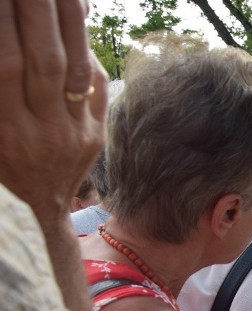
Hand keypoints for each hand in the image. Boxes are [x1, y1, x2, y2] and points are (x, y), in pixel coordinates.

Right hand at [0, 0, 108, 220]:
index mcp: (4, 130)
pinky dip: (87, 52)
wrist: (37, 207)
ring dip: (70, 24)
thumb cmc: (1, 163)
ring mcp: (75, 134)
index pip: (6, 66)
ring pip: (77, 71)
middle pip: (45, 61)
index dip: (3, 25)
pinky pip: (97, 88)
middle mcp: (42, 132)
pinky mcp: (97, 135)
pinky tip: (78, 21)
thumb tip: (4, 37)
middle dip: (39, 14)